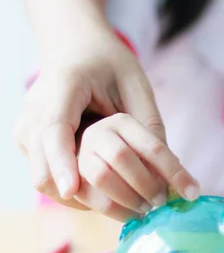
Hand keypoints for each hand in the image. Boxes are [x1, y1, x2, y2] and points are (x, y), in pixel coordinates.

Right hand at [14, 24, 198, 213]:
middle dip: (82, 192)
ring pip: (42, 178)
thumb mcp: (136, 85)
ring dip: (79, 197)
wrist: (73, 45)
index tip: (72, 189)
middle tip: (133, 207)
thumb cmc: (107, 62)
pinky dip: (73, 190)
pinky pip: (45, 177)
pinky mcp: (27, 143)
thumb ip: (148, 125)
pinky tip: (101, 189)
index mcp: (63, 86)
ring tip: (124, 201)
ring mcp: (26, 127)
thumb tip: (168, 175)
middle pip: (43, 164)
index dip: (61, 162)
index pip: (54, 128)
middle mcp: (35, 109)